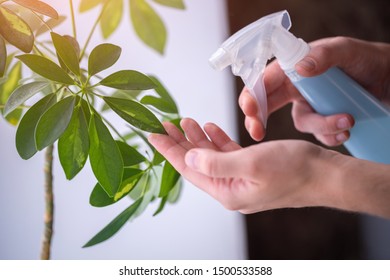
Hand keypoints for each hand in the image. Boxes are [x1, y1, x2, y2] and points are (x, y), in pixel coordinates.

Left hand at [148, 118, 337, 212]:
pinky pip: (227, 156)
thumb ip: (217, 163)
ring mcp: (241, 181)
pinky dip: (217, 141)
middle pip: (197, 163)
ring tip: (185, 121)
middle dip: (180, 142)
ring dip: (198, 139)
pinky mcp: (252, 172)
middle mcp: (230, 189)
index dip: (169, 150)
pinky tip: (210, 128)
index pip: (189, 169)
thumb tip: (190, 159)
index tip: (152, 134)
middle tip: (165, 123)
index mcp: (227, 191)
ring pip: (211, 157)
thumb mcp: (252, 163)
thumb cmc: (294, 169)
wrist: (325, 175)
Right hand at [239, 37, 389, 145]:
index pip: (263, 81)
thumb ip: (324, 54)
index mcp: (293, 68)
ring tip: (347, 121)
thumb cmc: (367, 59)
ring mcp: (310, 105)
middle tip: (257, 133)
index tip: (251, 111)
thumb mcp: (346, 50)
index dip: (251, 96)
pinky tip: (347, 129)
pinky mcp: (324, 120)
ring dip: (321, 126)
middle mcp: (297, 87)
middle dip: (258, 120)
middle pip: (266, 105)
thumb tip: (299, 68)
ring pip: (301, 123)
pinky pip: (318, 134)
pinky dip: (331, 135)